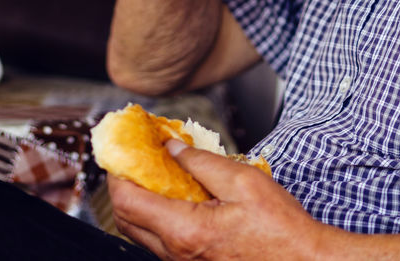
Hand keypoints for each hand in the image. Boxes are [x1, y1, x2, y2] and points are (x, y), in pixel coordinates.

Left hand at [109, 140, 329, 260]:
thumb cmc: (281, 230)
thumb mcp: (243, 182)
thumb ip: (202, 163)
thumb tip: (171, 149)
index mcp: (185, 231)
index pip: (128, 201)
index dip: (117, 172)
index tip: (123, 150)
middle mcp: (177, 252)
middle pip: (126, 219)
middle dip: (123, 185)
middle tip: (135, 158)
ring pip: (141, 231)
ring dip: (141, 200)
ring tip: (157, 171)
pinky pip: (161, 239)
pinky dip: (159, 214)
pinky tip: (178, 193)